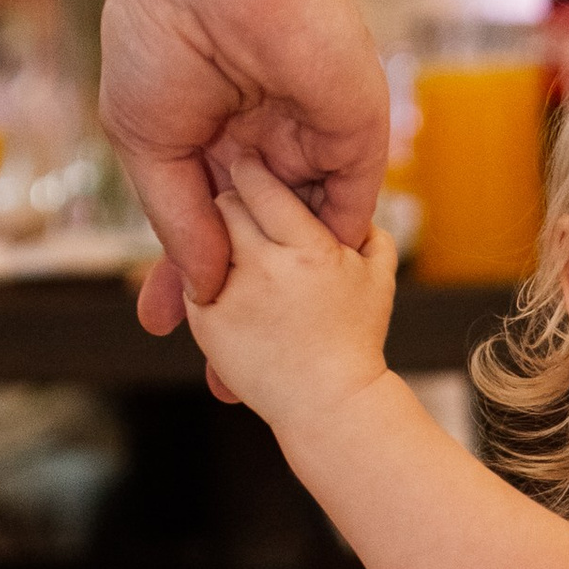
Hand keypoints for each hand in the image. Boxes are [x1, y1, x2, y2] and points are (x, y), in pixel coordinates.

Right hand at [99, 0, 387, 366]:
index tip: (163, 333)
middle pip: (259, 245)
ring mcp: (312, 140)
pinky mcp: (358, 132)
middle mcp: (264, 144)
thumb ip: (179, 219)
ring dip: (290, 302)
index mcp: (209, 136)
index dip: (185, 282)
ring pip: (304, 238)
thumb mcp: (148, 142)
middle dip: (243, 313)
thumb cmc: (161, 33)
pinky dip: (332, 259)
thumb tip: (201, 288)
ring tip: (266, 367)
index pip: (203, 226)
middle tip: (228, 384)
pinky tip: (310, 311)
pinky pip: (349, 211)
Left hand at [184, 160, 398, 446]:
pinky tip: (225, 281)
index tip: (250, 165)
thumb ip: (371, 230)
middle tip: (237, 202)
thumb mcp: (379, 278)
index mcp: (311, 249)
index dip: (252, 170)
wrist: (328, 403)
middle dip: (231, 200)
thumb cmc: (356, 338)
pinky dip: (201, 273)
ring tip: (233, 244)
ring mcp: (233, 296)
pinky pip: (189, 278)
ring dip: (214, 235)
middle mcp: (267, 267)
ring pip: (202, 238)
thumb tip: (351, 199)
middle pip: (226, 204)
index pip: (262, 184)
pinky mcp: (208, 324)